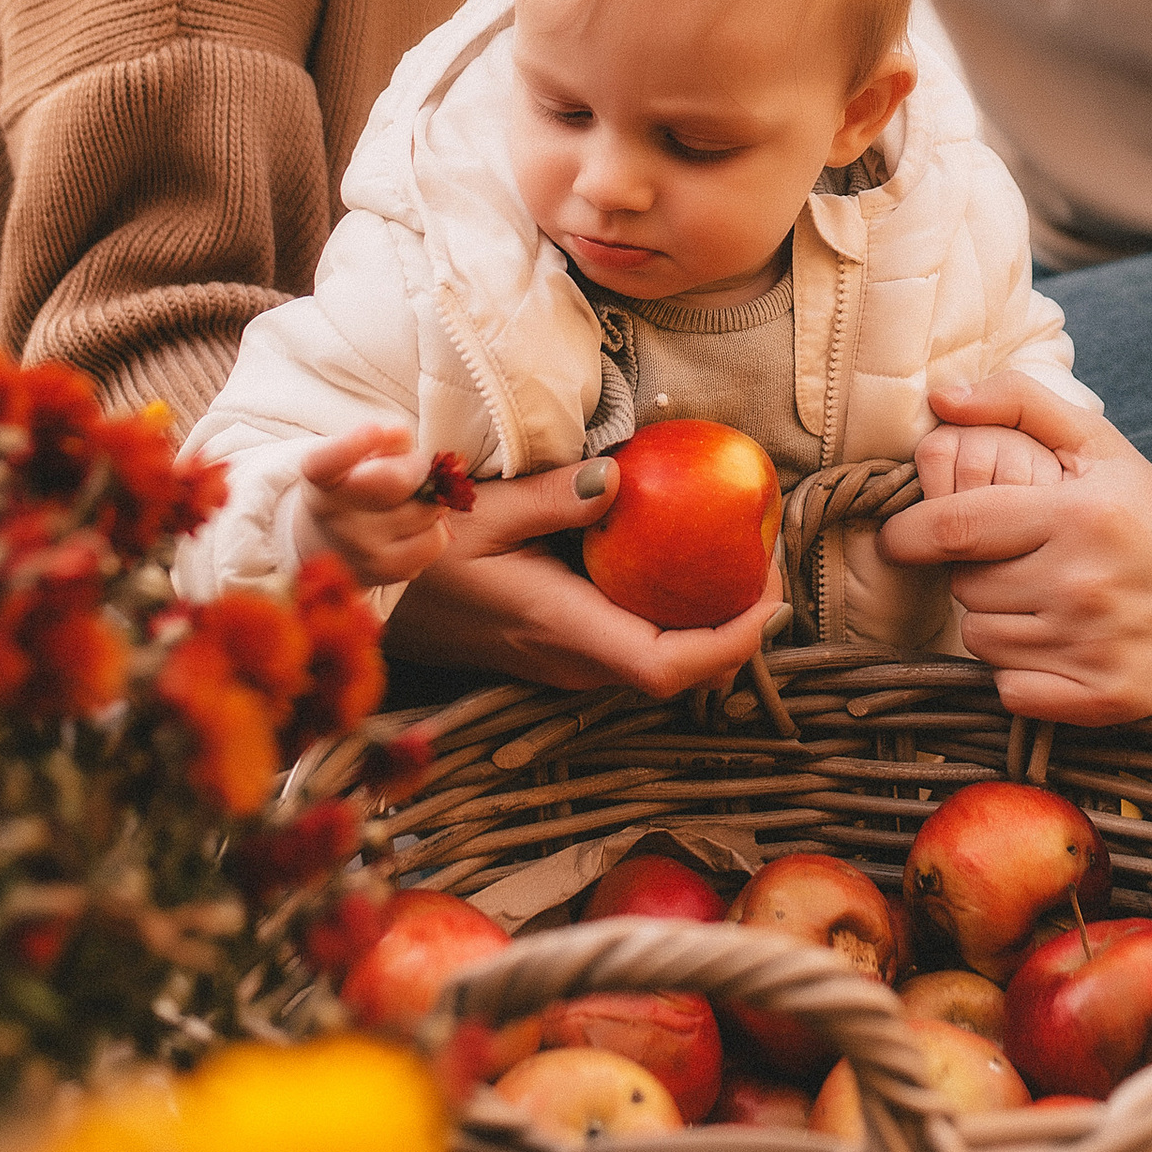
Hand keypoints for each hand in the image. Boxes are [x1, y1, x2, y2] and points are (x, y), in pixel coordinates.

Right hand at [293, 417, 459, 596]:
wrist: (329, 543)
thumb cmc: (354, 485)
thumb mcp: (357, 456)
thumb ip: (386, 441)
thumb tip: (404, 438)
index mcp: (320, 478)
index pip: (327, 463)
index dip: (352, 446)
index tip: (374, 429)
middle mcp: (334, 516)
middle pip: (397, 480)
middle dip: (417, 467)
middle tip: (412, 470)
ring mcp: (359, 550)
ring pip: (426, 511)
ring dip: (428, 501)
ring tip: (407, 503)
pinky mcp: (386, 573)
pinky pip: (436, 542)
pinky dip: (433, 529)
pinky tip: (412, 528)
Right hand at [384, 453, 776, 697]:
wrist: (380, 599)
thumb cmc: (424, 556)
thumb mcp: (481, 511)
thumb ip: (553, 498)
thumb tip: (621, 479)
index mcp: (563, 629)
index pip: (667, 666)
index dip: (732, 642)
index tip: (771, 595)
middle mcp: (575, 661)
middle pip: (682, 672)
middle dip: (738, 627)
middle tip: (766, 554)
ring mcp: (570, 664)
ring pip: (663, 663)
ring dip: (710, 622)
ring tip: (739, 554)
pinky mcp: (565, 653)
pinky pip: (639, 645)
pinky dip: (675, 613)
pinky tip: (681, 560)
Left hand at [879, 378, 1151, 723]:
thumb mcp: (1100, 445)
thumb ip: (1019, 404)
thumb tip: (941, 397)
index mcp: (1076, 515)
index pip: (955, 527)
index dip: (910, 534)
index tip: (900, 537)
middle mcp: (1081, 584)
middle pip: (965, 588)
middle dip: (973, 574)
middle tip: (1013, 563)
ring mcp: (1092, 647)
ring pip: (982, 640)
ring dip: (995, 622)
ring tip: (1038, 601)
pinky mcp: (1104, 699)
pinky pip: (1011, 690)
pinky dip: (1019, 672)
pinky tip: (1052, 646)